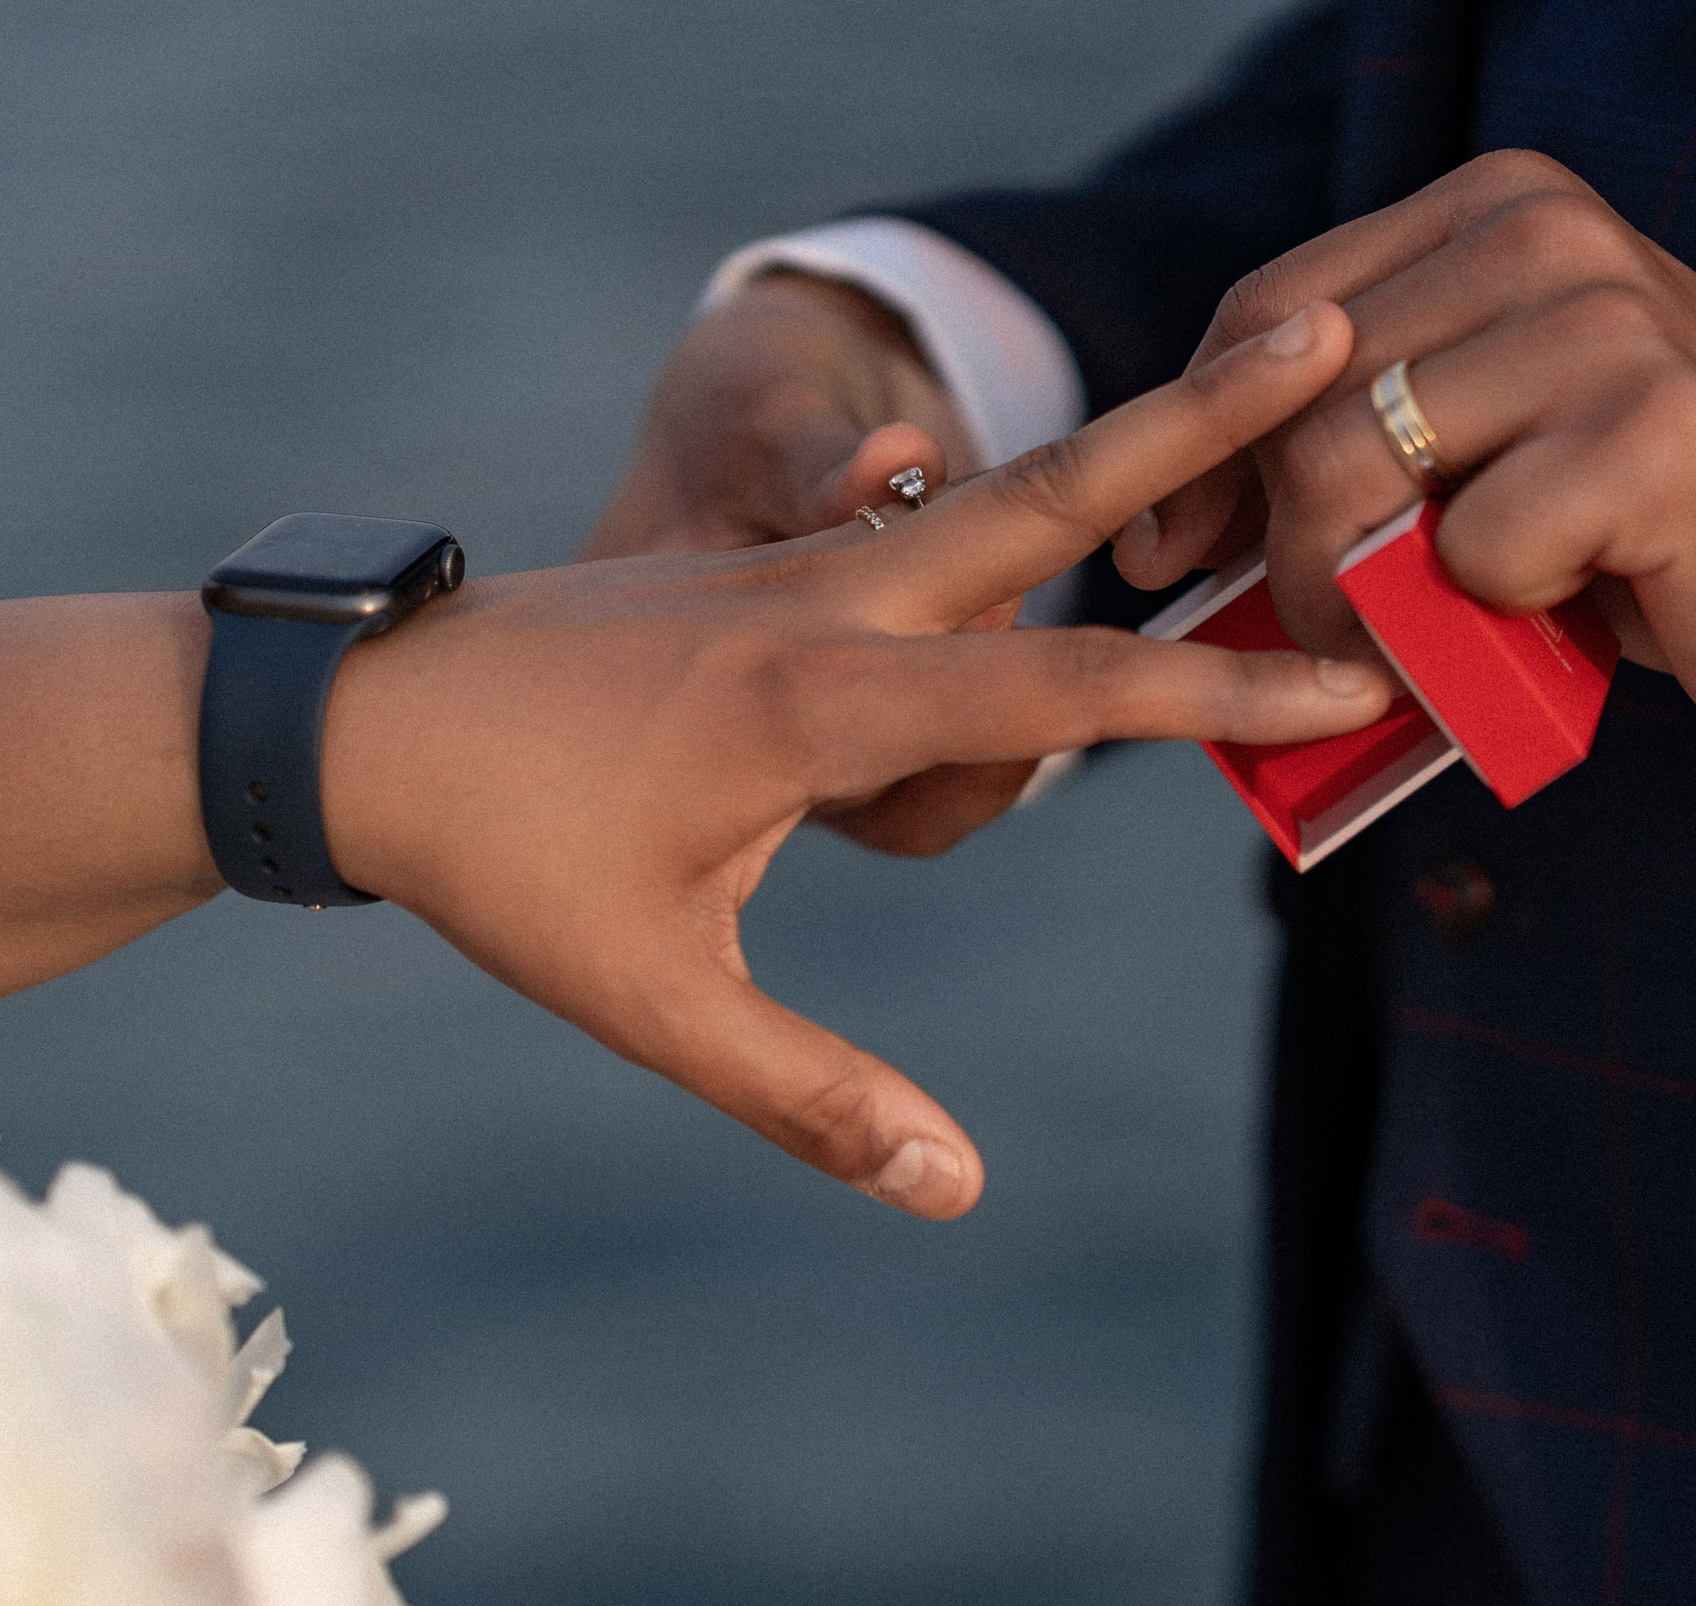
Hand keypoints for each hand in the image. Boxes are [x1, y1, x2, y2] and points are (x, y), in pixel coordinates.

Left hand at [324, 302, 1386, 1219]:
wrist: (350, 717)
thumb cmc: (495, 859)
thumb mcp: (645, 996)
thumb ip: (809, 1095)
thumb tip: (956, 1189)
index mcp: (817, 702)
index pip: (1064, 693)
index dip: (1218, 694)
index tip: (1345, 683)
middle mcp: (829, 603)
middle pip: (1050, 493)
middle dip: (1195, 417)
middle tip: (1321, 326)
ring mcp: (802, 567)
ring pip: (998, 498)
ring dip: (1127, 447)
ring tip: (1246, 390)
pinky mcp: (776, 569)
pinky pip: (933, 532)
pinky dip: (1028, 512)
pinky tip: (1079, 520)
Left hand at [1116, 150, 1695, 770]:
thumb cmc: (1648, 537)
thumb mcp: (1490, 448)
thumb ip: (1358, 431)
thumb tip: (1167, 519)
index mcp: (1502, 208)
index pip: (1272, 309)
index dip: (1196, 438)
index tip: (1165, 548)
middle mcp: (1552, 233)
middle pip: (1300, 398)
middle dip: (1272, 545)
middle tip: (1312, 637)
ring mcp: (1609, 321)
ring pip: (1359, 468)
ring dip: (1350, 598)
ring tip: (1401, 654)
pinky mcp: (1656, 431)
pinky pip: (1470, 550)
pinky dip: (1478, 623)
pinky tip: (1546, 623)